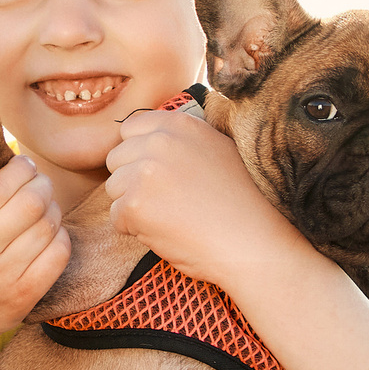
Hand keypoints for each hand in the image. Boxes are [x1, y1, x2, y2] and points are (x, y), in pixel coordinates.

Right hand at [0, 155, 70, 346]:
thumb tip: (1, 143)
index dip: (19, 168)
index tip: (24, 165)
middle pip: (29, 202)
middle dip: (41, 184)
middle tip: (39, 182)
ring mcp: (2, 278)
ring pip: (48, 224)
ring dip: (52, 208)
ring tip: (42, 206)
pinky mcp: (25, 296)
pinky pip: (59, 252)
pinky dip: (59, 235)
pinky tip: (48, 233)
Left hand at [105, 109, 308, 292]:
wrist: (254, 244)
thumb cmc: (241, 204)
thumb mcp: (218, 150)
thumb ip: (183, 140)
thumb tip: (149, 138)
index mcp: (180, 124)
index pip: (130, 129)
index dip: (138, 154)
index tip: (159, 174)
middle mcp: (160, 141)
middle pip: (117, 159)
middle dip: (133, 181)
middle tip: (169, 201)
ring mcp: (145, 171)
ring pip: (114, 189)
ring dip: (134, 206)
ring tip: (171, 217)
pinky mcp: (136, 204)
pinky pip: (116, 217)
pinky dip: (135, 230)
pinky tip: (167, 232)